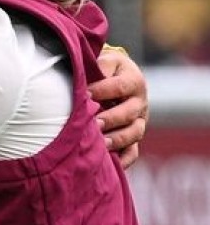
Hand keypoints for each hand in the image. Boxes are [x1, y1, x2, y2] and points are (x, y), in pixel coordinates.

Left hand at [90, 46, 148, 169]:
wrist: (116, 75)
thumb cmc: (103, 67)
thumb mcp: (103, 60)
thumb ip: (97, 66)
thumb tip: (84, 75)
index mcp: (133, 80)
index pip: (119, 87)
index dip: (101, 90)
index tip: (84, 94)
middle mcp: (140, 102)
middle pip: (129, 113)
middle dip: (111, 118)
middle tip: (94, 123)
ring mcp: (139, 121)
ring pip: (134, 133)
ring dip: (117, 139)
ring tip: (100, 144)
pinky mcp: (134, 136)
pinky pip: (133, 151)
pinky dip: (123, 159)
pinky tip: (111, 164)